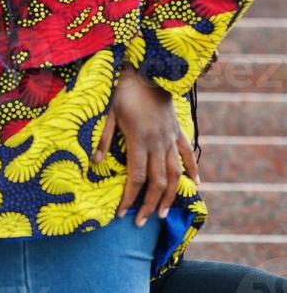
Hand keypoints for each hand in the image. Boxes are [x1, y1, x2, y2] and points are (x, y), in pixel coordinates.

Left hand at [94, 65, 200, 225]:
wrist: (147, 69)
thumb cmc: (121, 89)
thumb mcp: (107, 111)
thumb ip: (104, 138)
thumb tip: (95, 162)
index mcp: (139, 140)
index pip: (136, 178)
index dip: (129, 198)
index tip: (121, 213)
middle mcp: (158, 143)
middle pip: (157, 182)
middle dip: (149, 205)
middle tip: (140, 222)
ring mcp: (171, 138)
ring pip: (175, 174)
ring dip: (170, 196)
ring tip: (164, 214)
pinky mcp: (178, 131)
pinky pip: (188, 154)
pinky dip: (193, 170)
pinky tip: (196, 185)